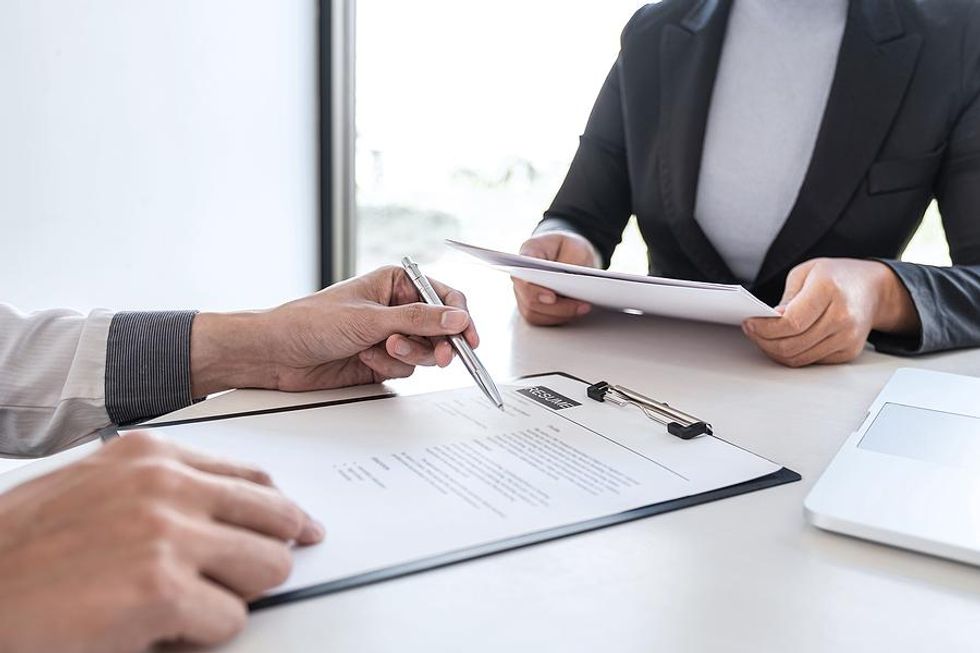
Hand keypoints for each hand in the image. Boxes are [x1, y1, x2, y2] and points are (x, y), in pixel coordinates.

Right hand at [0, 432, 321, 652]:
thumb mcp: (96, 490)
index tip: (299, 528)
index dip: (281, 510)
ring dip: (235, 596)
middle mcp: (165, 485)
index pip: (252, 478)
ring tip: (189, 606)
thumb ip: (162, 492)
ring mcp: (166, 534)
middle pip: (275, 519)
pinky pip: (230, 619)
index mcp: (151, 457)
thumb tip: (226, 514)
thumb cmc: (20, 549)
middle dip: (270, 554)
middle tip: (257, 578)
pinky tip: (162, 631)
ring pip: (268, 568)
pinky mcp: (161, 590)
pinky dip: (202, 636)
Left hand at [189, 266, 479, 394]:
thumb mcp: (371, 319)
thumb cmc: (311, 322)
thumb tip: (458, 318)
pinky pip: (406, 369)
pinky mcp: (381, 361)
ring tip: (383, 351)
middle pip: (440, 328)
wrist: (277, 354)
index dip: (460, 317)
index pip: (444, 297)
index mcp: (395, 283)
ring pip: (425, 351)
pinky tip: (366, 359)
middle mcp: (396, 308)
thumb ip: (419, 320)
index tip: (469, 338)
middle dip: (436, 342)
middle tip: (441, 356)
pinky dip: (390, 367)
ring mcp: (389, 336)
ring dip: (407, 355)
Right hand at [512, 232, 598, 325]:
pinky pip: (542, 319)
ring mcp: (523, 293)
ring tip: (584, 307)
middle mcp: (520, 276)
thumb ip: (571, 263)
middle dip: (556, 306)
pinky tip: (577, 311)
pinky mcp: (532, 307)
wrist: (568, 254)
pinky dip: (560, 318)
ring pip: (535, 313)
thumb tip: (571, 284)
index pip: (522, 273)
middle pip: (529, 300)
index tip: (552, 297)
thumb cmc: (569, 247)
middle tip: (580, 305)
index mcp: (528, 253)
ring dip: (560, 314)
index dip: (533, 290)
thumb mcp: (576, 247)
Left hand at [742, 258, 919, 366]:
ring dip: (775, 351)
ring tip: (764, 338)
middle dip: (764, 341)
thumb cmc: (838, 277)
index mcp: (829, 290)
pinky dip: (793, 354)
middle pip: (792, 344)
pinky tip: (784, 342)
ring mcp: (847, 337)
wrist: (873, 288)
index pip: (791, 322)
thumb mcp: (806, 272)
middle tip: (752, 332)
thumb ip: (787, 298)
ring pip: (799, 358)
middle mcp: (842, 316)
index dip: (765, 328)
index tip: (750, 324)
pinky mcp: (848, 351)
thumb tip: (770, 321)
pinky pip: (811, 361)